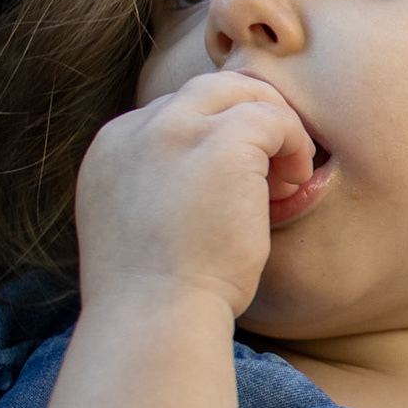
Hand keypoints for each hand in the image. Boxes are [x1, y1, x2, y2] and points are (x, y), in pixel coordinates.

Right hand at [75, 71, 314, 317]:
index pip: (173, 115)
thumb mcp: (142, 227)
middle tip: (277, 160)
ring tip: (289, 176)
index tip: (240, 181)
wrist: (155, 317)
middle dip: (249, 115)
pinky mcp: (220, 144)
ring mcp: (175, 131)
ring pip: (240, 93)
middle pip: (206, 90)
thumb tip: (211, 181)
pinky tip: (296, 183)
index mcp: (111, 150)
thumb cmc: (158, 296)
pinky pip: (272, 117)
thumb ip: (163, 189)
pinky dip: (294, 143)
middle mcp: (135, 131)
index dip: (216, 138)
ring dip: (275, 127)